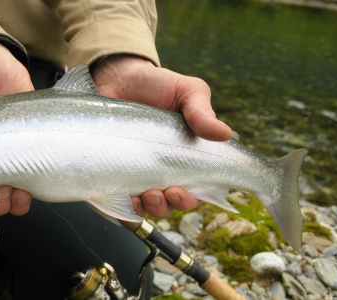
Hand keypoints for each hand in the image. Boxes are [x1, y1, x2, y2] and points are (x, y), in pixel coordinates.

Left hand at [92, 55, 232, 217]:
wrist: (116, 77)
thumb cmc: (157, 85)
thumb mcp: (186, 91)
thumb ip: (202, 112)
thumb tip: (225, 134)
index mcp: (185, 157)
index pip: (194, 190)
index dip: (191, 198)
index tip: (184, 192)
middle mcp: (161, 170)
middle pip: (170, 204)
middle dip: (170, 205)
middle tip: (167, 193)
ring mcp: (135, 173)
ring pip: (146, 206)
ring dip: (150, 207)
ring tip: (148, 194)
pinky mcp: (111, 172)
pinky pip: (117, 199)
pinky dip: (123, 205)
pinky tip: (126, 198)